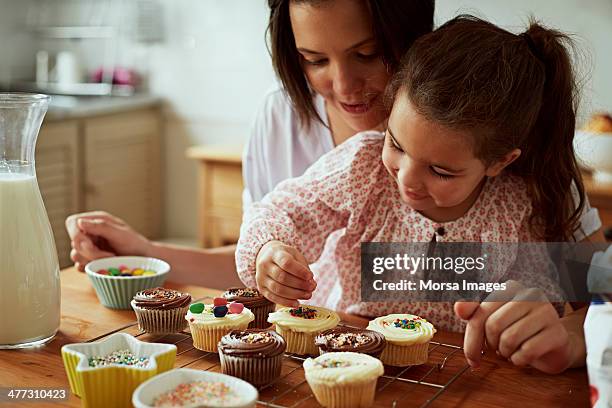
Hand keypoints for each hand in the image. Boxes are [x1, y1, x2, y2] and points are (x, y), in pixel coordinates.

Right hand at [65, 211, 150, 271]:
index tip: (90, 246)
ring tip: (110, 259)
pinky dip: (89, 267)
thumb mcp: (120, 233)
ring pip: (75, 255)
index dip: (77, 236)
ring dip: (91, 260)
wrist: (143, 259)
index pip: (72, 223)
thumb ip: (101, 227)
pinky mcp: (89, 259)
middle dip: (91, 252)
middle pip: (74, 242)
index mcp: (94, 220)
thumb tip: (80, 222)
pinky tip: (102, 265)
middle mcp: (89, 232)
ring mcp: (88, 246)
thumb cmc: (135, 243)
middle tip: (109, 255)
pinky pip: (79, 266)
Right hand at [255, 240, 316, 306]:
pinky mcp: (261, 288)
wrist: (267, 257)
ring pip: (277, 289)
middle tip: (312, 287)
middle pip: (282, 277)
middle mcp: (265, 265)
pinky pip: (273, 298)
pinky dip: (286, 302)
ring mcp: (261, 277)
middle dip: (300, 284)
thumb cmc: (285, 256)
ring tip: (307, 295)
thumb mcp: (295, 255)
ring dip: (295, 294)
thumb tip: (311, 284)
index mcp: (274, 253)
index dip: (299, 271)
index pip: (286, 263)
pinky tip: (297, 303)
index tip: (311, 276)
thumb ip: (303, 268)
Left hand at [454, 281, 572, 373]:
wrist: (554, 347)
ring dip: (506, 353)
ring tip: (512, 351)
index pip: (480, 312)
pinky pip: (527, 351)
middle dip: (491, 345)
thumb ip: (473, 313)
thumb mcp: (491, 321)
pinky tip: (524, 357)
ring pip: (509, 339)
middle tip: (497, 350)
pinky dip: (519, 361)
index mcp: (510, 287)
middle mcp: (530, 294)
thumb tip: (459, 307)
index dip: (472, 339)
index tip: (472, 357)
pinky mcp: (558, 333)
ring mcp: (546, 312)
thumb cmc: (518, 331)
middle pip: (493, 325)